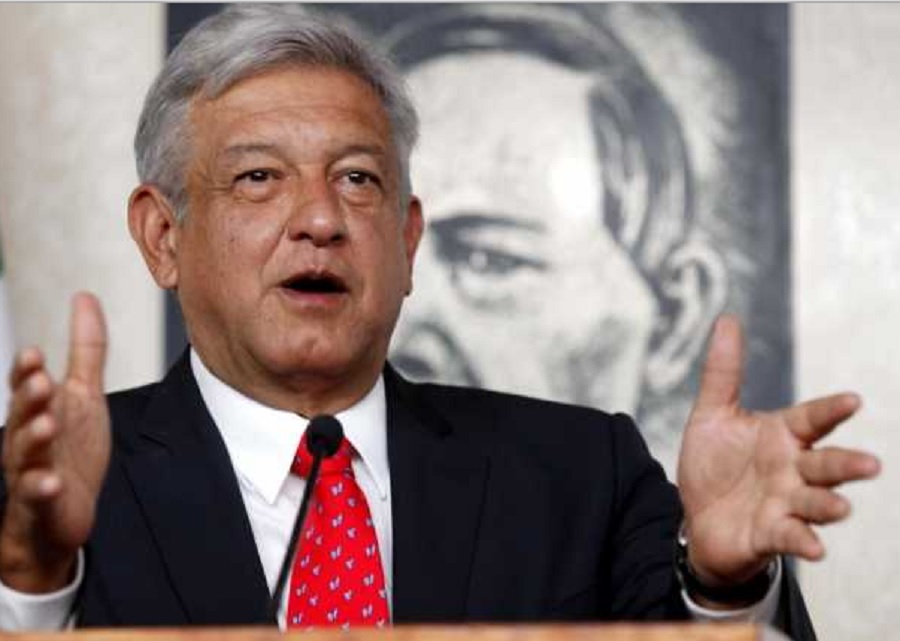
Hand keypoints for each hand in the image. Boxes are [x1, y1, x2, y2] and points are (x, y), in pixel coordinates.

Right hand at [0, 292, 109, 592]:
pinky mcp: (42, 504)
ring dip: (35, 439)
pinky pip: (37, 496)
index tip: (34, 354)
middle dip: (29, 399)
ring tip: (48, 425)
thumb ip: (85, 350)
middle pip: (22, 415)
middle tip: (41, 382)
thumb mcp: (84, 394)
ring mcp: (31, 471)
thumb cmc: (69, 448)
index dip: (26, 372)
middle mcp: (26, 438)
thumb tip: (85, 297)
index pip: (25, 387)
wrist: (63, 513)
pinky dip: (42, 489)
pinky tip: (51, 483)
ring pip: (26, 454)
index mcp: (36, 411)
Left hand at [677, 315, 879, 588]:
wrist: (697, 516)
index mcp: (782, 436)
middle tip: (871, 465)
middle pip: (825, 464)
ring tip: (840, 507)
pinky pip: (791, 537)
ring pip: (815, 502)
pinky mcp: (770, 534)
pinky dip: (804, 542)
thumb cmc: (714, 464)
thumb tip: (727, 319)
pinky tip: (815, 548)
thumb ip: (722, 372)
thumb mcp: (713, 415)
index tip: (853, 400)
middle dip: (847, 465)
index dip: (831, 411)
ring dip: (829, 505)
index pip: (812, 419)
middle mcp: (792, 470)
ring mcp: (785, 504)